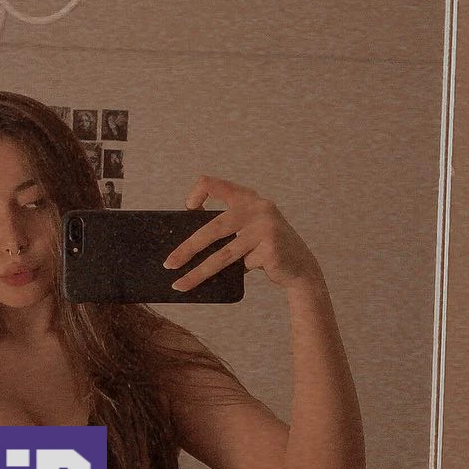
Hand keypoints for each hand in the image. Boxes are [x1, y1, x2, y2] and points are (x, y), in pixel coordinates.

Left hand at [163, 175, 321, 291]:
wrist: (300, 267)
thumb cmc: (264, 247)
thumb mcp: (247, 227)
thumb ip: (225, 224)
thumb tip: (184, 240)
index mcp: (246, 197)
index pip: (212, 183)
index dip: (195, 194)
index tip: (188, 210)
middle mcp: (257, 207)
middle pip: (212, 228)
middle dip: (187, 248)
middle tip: (169, 264)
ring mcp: (265, 227)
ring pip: (223, 254)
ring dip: (198, 273)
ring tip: (179, 285)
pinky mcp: (271, 248)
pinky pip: (243, 265)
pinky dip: (242, 271)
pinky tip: (255, 268)